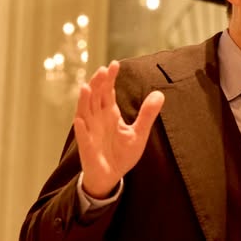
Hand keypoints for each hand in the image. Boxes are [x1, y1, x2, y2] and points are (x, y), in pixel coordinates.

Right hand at [73, 61, 163, 197]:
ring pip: (85, 113)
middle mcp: (98, 120)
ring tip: (86, 87)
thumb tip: (159, 94)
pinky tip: (80, 120)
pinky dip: (81, 129)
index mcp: (110, 114)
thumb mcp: (139, 133)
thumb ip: (147, 114)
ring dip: (84, 101)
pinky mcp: (88, 149)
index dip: (110, 79)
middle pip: (95, 97)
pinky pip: (83, 138)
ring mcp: (91, 133)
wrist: (111, 176)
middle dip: (98, 84)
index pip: (108, 92)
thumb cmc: (122, 154)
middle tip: (103, 70)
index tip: (114, 64)